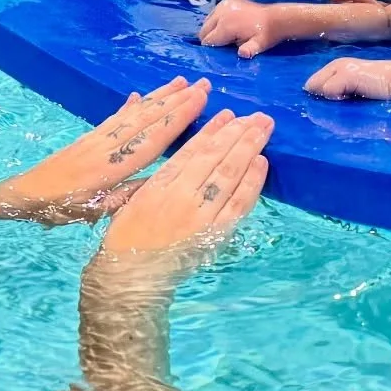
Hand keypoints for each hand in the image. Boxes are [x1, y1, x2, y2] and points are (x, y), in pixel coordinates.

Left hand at [0, 78, 212, 225]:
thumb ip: (126, 196)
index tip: (200, 99)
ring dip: (158, 97)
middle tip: (203, 84)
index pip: (152, 138)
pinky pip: (113, 118)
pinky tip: (139, 96)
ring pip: (133, 114)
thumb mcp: (94, 212)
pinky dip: (128, 106)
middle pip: (147, 120)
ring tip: (180, 82)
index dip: (178, 118)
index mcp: (111, 167)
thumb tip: (161, 179)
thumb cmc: (58, 210)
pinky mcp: (86, 138)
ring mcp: (95, 139)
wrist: (20, 198)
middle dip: (176, 101)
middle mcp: (106, 146)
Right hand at [99, 109, 272, 270]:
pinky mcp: (215, 233)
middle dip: (239, 133)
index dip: (213, 130)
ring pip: (230, 173)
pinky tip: (262, 162)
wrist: (132, 277)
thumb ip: (153, 179)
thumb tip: (177, 162)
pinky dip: (253, 181)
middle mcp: (181, 194)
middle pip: (216, 156)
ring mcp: (201, 214)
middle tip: (258, 116)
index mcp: (159, 183)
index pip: (192, 150)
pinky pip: (238, 203)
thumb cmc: (125, 239)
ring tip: (264, 129)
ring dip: (249, 148)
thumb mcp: (129, 200)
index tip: (228, 114)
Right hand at [199, 0, 285, 58]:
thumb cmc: (266, 35)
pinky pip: (214, 14)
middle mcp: (221, 13)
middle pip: (204, 30)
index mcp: (226, 25)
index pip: (207, 40)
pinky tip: (229, 26)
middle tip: (225, 44)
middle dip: (211, 39)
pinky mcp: (227, 1)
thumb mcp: (259, 45)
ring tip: (228, 35)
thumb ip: (248, 50)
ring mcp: (223, 5)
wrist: (276, 18)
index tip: (222, 51)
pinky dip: (217, 21)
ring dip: (213, 29)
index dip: (212, 48)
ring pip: (207, 21)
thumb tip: (242, 54)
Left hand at [304, 58, 390, 99]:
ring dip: (331, 99)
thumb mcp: (352, 90)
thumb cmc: (377, 90)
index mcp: (335, 68)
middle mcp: (335, 65)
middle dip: (320, 98)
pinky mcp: (345, 74)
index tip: (332, 103)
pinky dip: (338, 98)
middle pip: (311, 86)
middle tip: (343, 101)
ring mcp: (339, 68)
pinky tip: (353, 97)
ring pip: (319, 89)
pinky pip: (329, 91)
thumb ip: (334, 92)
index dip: (317, 96)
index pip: (312, 84)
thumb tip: (317, 104)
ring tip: (350, 98)